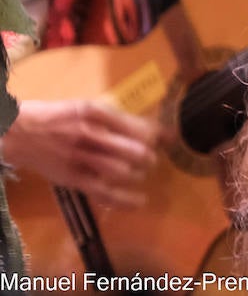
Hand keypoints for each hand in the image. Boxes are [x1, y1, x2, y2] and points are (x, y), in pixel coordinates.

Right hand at [3, 99, 161, 208]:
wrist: (16, 132)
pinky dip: (124, 200)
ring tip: (142, 174)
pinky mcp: (71, 178)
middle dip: (150, 156)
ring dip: (138, 174)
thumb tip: (145, 128)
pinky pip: (102, 192)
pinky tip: (139, 202)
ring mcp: (80, 158)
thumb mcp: (84, 107)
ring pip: (121, 170)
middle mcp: (89, 135)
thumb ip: (112, 118)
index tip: (168, 139)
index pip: (136, 126)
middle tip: (152, 158)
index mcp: (95, 113)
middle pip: (134, 149)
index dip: (157, 134)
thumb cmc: (54, 117)